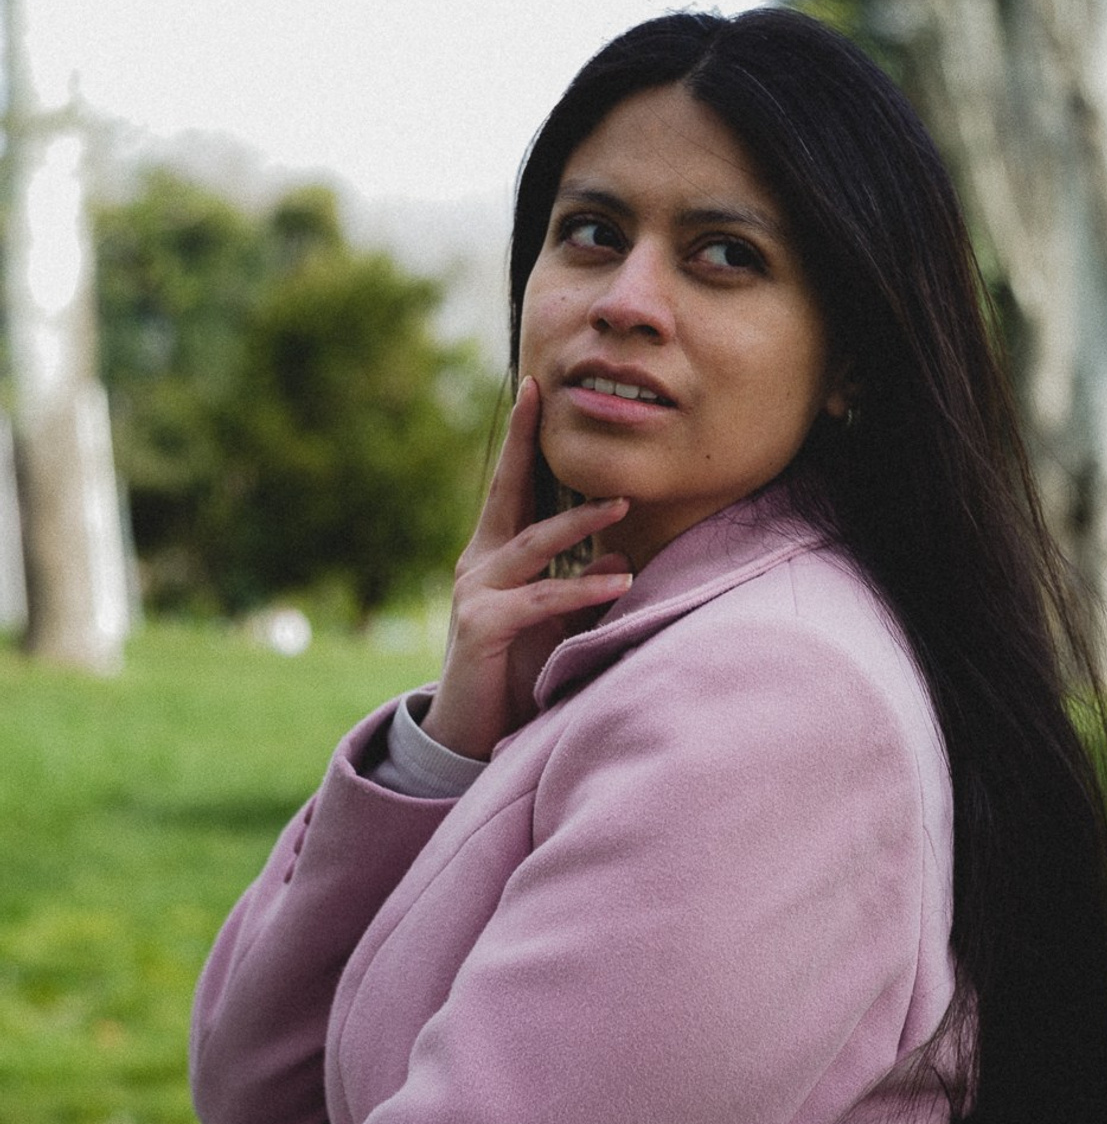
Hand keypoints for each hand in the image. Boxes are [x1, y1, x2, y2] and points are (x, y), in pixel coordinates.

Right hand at [421, 377, 632, 760]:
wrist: (466, 735)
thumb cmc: (514, 673)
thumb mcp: (548, 621)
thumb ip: (574, 585)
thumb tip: (616, 556)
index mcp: (493, 555)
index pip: (510, 485)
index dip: (523, 438)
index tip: (535, 388)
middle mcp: (478, 564)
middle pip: (508, 492)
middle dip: (530, 443)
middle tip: (554, 397)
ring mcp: (476, 593)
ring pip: (532, 543)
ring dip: (580, 522)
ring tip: (622, 504)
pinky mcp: (482, 627)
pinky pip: (539, 599)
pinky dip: (581, 589)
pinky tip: (617, 578)